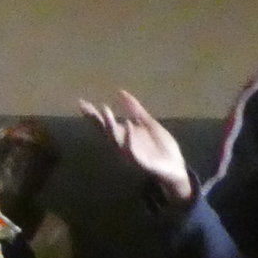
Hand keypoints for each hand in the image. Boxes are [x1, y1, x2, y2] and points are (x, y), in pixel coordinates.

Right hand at [78, 91, 193, 203]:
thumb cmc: (160, 146)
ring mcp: (130, 152)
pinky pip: (132, 150)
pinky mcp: (141, 161)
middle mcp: (123, 143)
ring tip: (105, 110)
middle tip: (86, 107)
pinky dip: (129, 138)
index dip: (93, 113)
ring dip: (110, 125)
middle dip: (96, 119)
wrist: (175, 166)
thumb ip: (134, 109)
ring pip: (115, 139)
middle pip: (105, 130)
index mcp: (124, 134)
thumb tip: (120, 92)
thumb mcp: (148, 123)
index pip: (104, 123)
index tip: (81, 102)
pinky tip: (128, 125)